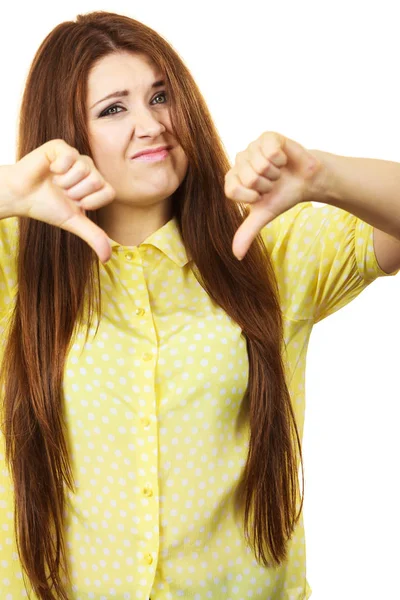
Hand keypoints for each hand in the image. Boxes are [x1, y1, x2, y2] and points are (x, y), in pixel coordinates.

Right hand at [7, 139, 115, 262]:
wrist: (21, 197)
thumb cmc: (46, 207)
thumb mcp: (73, 222)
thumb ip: (93, 236)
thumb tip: (106, 259)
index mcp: (95, 184)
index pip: (109, 192)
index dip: (91, 202)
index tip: (75, 203)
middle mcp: (89, 168)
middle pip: (97, 181)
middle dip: (76, 193)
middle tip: (62, 192)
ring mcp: (75, 156)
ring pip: (84, 169)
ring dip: (65, 182)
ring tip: (54, 182)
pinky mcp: (60, 146)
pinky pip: (70, 156)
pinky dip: (57, 168)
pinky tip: (50, 169)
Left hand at [224, 131, 321, 259]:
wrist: (307, 180)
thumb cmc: (283, 195)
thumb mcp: (264, 215)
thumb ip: (247, 232)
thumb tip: (237, 256)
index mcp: (233, 179)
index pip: (232, 190)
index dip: (252, 196)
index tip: (263, 195)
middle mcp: (239, 161)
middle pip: (248, 178)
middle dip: (267, 185)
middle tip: (274, 182)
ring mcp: (252, 147)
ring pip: (260, 164)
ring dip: (275, 173)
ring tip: (279, 172)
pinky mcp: (267, 137)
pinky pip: (270, 151)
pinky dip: (282, 159)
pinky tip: (283, 160)